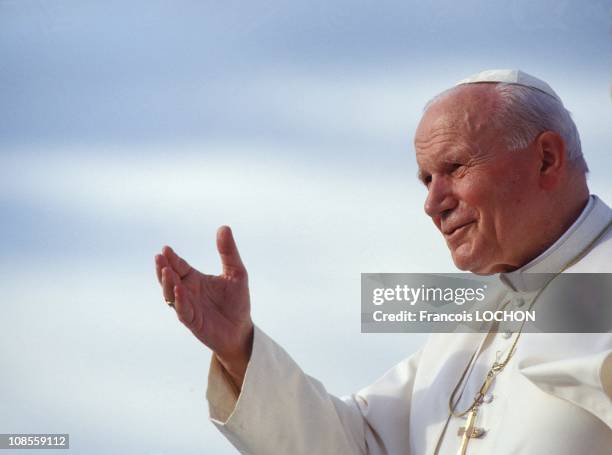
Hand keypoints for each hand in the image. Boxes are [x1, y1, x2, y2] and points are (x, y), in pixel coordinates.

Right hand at [155, 226, 252, 388]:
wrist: (241, 329)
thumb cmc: (236, 301)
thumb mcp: (237, 272)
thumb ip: (228, 252)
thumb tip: (224, 227)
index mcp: (195, 279)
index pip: (180, 266)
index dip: (172, 258)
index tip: (166, 248)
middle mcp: (187, 291)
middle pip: (170, 278)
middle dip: (163, 268)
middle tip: (159, 257)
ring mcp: (188, 307)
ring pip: (171, 294)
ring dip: (167, 283)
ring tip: (166, 271)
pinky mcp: (193, 321)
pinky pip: (183, 311)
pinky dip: (180, 301)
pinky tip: (179, 290)